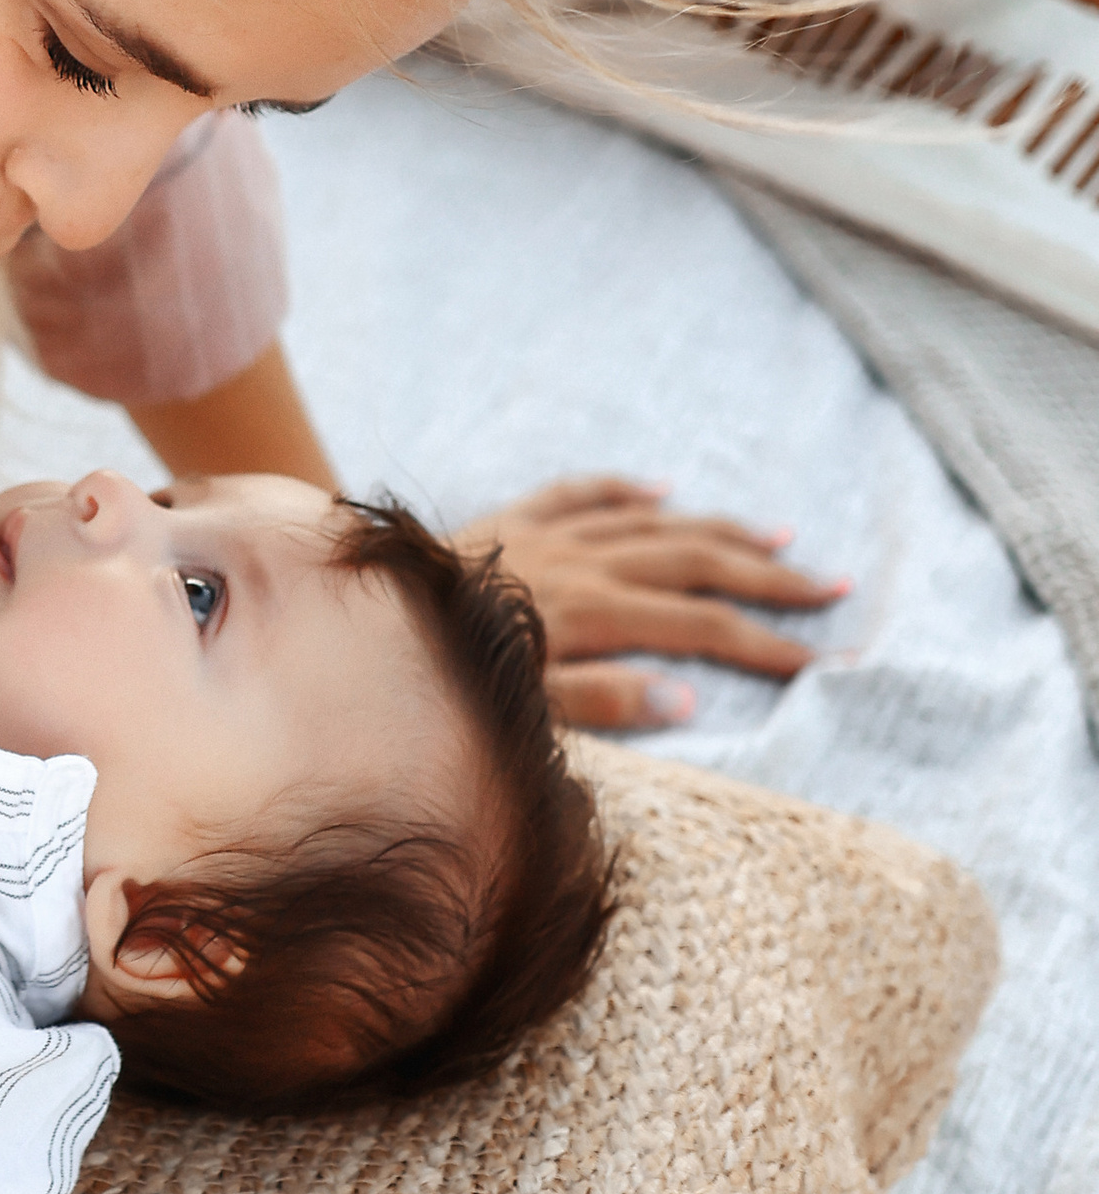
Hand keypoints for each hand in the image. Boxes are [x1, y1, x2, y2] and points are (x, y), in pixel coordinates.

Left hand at [457, 474, 850, 733]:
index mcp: (591, 612)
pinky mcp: (515, 516)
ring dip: (720, 530)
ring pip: (656, 523)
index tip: (823, 659)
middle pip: (697, 564)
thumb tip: (688, 702)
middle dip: (770, 576)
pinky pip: (584, 492)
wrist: (359, 602)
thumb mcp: (522, 703)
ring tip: (780, 539)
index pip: (703, 627)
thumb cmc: (437, 668)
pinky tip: (664, 491)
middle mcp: (583, 562)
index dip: (766, 643)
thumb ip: (603, 702)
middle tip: (833, 588)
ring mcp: (550, 532)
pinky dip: (628, 490)